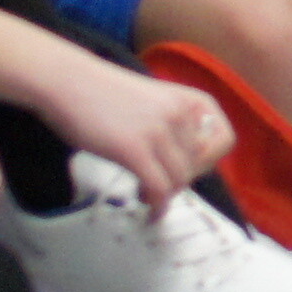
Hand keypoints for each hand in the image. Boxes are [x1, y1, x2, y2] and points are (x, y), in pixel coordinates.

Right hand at [35, 61, 230, 207]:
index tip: (186, 169)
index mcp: (191, 99)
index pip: (224, 141)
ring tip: (147, 194)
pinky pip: (158, 189)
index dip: (208, 162)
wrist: (67, 81)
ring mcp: (159, 131)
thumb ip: (176, 125)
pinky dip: (157, 206)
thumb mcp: (157, 102)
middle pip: (198, 166)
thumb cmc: (106, 93)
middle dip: (179, 181)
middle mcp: (182, 113)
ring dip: (165, 195)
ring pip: (179, 181)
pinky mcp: (134, 150)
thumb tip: (189, 165)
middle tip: (158, 184)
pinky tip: (148, 210)